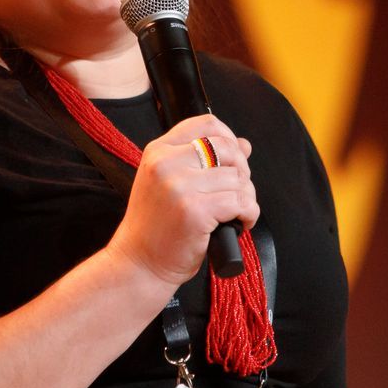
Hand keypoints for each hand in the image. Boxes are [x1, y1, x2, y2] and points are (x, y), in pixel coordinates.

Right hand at [108, 114, 257, 285]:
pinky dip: (249, 214)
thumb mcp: (170, 183)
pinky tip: (239, 224)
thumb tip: (244, 144)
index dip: (230, 138)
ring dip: (246, 198)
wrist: (139, 263)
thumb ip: (204, 161)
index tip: (234, 160)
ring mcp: (179, 186)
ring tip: (234, 214)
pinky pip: (240, 202)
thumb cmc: (156, 227)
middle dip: (242, 171)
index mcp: (158, 151)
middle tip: (235, 193)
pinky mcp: (194, 210)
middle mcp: (166, 163)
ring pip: (237, 178)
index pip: (206, 124)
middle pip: (227, 148)